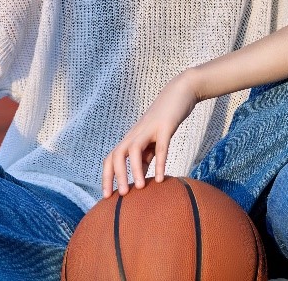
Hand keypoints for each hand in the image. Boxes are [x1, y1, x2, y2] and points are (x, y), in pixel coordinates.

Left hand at [101, 73, 199, 197]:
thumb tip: (142, 176)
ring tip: (139, 188)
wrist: (180, 92)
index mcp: (131, 138)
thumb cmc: (166, 118)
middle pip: (116, 155)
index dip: (107, 177)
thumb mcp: (154, 140)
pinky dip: (160, 163)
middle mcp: (136, 134)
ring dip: (135, 170)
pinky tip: (160, 178)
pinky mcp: (165, 126)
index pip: (111, 158)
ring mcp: (149, 129)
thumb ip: (147, 157)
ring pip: (134, 150)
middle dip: (116, 176)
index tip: (108, 196)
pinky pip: (161, 146)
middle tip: (121, 196)